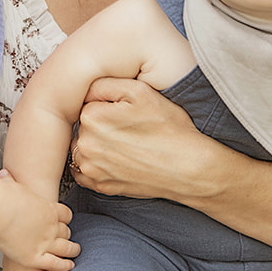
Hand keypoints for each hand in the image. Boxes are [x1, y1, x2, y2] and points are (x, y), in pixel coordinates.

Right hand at [0, 180, 79, 270]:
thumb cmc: (3, 198)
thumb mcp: (12, 186)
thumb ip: (11, 183)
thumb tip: (4, 174)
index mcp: (48, 209)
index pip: (65, 215)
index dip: (65, 219)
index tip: (65, 222)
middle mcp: (51, 226)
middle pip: (66, 232)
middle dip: (68, 235)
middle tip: (69, 238)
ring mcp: (45, 242)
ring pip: (66, 248)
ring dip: (72, 251)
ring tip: (75, 252)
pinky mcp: (35, 257)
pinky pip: (56, 264)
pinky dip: (64, 265)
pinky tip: (68, 266)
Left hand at [70, 78, 204, 198]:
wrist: (188, 167)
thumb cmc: (169, 128)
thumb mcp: (140, 91)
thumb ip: (105, 84)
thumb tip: (86, 89)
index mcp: (92, 117)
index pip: (87, 103)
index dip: (107, 105)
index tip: (125, 112)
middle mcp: (86, 145)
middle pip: (84, 127)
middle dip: (101, 125)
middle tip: (129, 129)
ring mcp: (92, 169)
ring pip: (83, 149)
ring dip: (97, 146)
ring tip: (126, 145)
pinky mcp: (101, 186)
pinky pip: (86, 172)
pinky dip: (97, 165)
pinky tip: (118, 160)